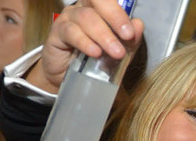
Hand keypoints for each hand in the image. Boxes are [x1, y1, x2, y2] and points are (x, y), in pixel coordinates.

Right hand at [29, 0, 143, 92]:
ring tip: (116, 52)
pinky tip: (95, 53)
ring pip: (86, 18)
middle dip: (115, 16)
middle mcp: (82, 8)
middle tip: (128, 36)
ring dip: (104, 35)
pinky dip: (85, 42)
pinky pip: (71, 32)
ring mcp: (68, 18)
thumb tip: (139, 24)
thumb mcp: (117, 52)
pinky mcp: (57, 32)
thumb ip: (129, 40)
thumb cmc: (94, 60)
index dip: (120, 10)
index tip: (132, 31)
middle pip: (97, 1)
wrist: (69, 77)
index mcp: (98, 9)